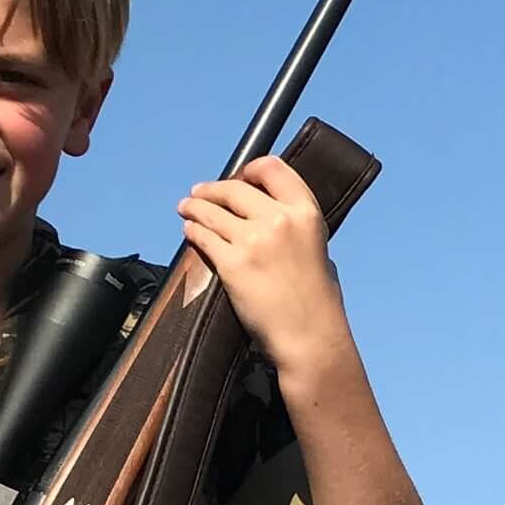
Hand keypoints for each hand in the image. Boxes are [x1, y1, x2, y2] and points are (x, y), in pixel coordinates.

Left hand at [178, 156, 348, 377]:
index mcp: (306, 213)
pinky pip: (203, 237)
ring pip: (211, 211)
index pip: (272, 169)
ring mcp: (253, 240)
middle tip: (200, 193)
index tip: (239, 176)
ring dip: (194, 207)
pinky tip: (189, 230)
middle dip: (212, 189)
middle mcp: (279, 220)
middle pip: (234, 188)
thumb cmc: (317, 302)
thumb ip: (296, 227)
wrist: (309, 336)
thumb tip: (272, 216)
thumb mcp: (319, 250)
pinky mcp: (232, 263)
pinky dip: (193, 231)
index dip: (250, 169)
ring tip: (186, 208)